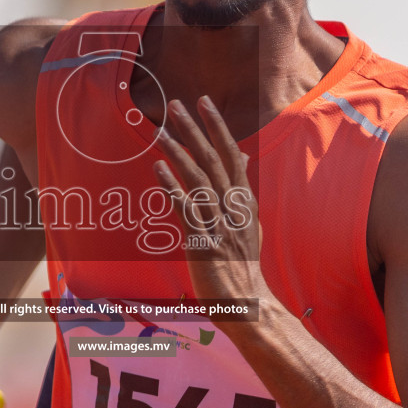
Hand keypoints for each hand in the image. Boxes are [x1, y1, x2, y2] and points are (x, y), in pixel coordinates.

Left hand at [152, 96, 268, 307]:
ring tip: (160, 131)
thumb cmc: (244, 264)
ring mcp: (219, 225)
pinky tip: (157, 169)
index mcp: (245, 201)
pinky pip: (186, 211)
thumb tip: (243, 155)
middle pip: (213, 161)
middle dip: (194, 130)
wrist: (248, 305)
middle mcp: (233, 208)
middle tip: (176, 105)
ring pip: (197, 181)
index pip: (232, 154)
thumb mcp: (250, 221)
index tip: (203, 102)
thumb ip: (243, 188)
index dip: (217, 127)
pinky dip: (172, 188)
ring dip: (177, 153)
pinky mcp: (203, 244)